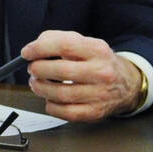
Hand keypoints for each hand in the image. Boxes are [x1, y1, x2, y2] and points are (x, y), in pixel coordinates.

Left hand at [22, 30, 143, 121]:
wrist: (126, 84)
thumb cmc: (95, 62)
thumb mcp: (83, 43)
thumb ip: (56, 39)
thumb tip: (33, 49)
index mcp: (98, 50)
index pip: (64, 45)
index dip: (40, 48)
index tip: (26, 53)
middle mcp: (102, 72)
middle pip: (60, 71)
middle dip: (38, 69)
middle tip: (32, 69)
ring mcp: (100, 94)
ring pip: (60, 94)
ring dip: (40, 88)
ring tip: (37, 83)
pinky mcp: (95, 112)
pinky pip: (64, 112)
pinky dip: (50, 105)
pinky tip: (51, 98)